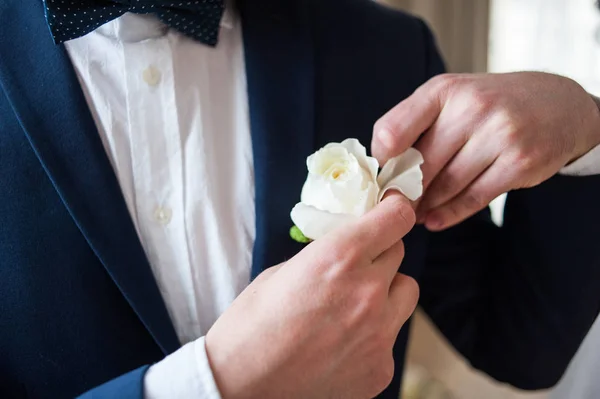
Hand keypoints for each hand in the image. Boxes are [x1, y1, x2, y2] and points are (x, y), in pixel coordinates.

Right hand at [205, 194, 418, 398]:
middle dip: (379, 254)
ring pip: (406, 293)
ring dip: (387, 291)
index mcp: (339, 258)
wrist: (241, 385)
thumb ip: (326, 257)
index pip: (397, 218)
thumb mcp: (283, 272)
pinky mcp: (381, 367)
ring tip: (353, 306)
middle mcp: (368, 291)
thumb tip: (349, 250)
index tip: (390, 210)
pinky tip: (342, 344)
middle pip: (399, 254)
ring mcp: (380, 333)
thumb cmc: (251, 325)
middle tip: (355, 267)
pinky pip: (391, 336)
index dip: (395, 209)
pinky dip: (374, 334)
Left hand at [372, 72, 599, 230]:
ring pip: (447, 184)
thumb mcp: (451, 97)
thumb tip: (383, 167)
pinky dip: (450, 213)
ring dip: (426, 205)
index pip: (394, 128)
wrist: (558, 105)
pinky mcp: (520, 163)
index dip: (382, 159)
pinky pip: (474, 197)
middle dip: (405, 191)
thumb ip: (415, 123)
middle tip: (394, 207)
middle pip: (422, 164)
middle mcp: (472, 107)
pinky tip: (435, 220)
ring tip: (415, 214)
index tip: (380, 176)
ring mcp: (500, 134)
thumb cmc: (490, 104)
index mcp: (444, 90)